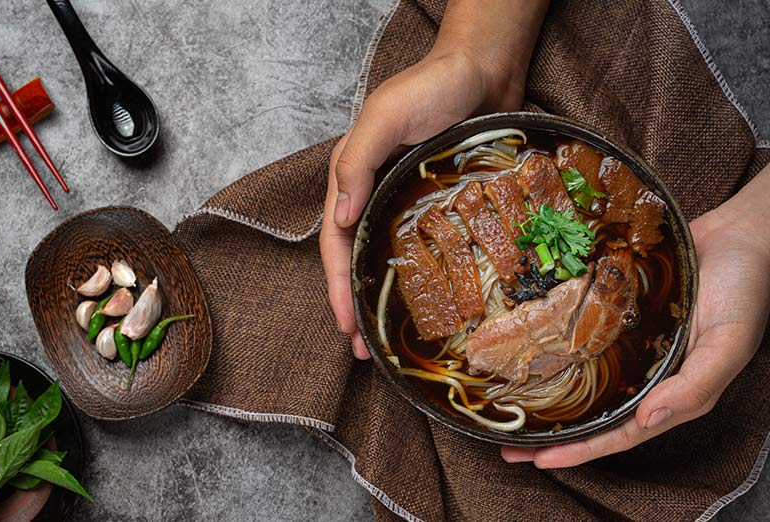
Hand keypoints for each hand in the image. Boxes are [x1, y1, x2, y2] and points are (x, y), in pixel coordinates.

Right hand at [320, 0, 548, 357]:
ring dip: (385, 298)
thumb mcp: (385, 117)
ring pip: (389, 258)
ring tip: (391, 338)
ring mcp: (408, 200)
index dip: (337, 288)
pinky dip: (422, 276)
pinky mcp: (440, 202)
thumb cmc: (432, 86)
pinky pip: (427, 246)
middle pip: (357, 258)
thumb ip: (356, 163)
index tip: (346, 327)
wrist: (485, 67)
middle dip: (356, 305)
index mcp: (353, 177)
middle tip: (366, 350)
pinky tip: (432, 299)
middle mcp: (375, 194)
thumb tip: (339, 219)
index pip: (337, 243)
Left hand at [501, 171, 769, 466]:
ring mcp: (630, 344)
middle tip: (507, 445)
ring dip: (548, 395)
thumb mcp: (728, 343)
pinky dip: (559, 348)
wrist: (739, 232)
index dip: (580, 450)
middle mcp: (646, 372)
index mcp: (672, 390)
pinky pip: (584, 337)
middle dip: (553, 434)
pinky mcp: (618, 314)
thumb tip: (649, 419)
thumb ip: (695, 386)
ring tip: (508, 407)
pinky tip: (531, 348)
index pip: (619, 433)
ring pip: (584, 379)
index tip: (539, 460)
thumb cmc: (743, 289)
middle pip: (593, 414)